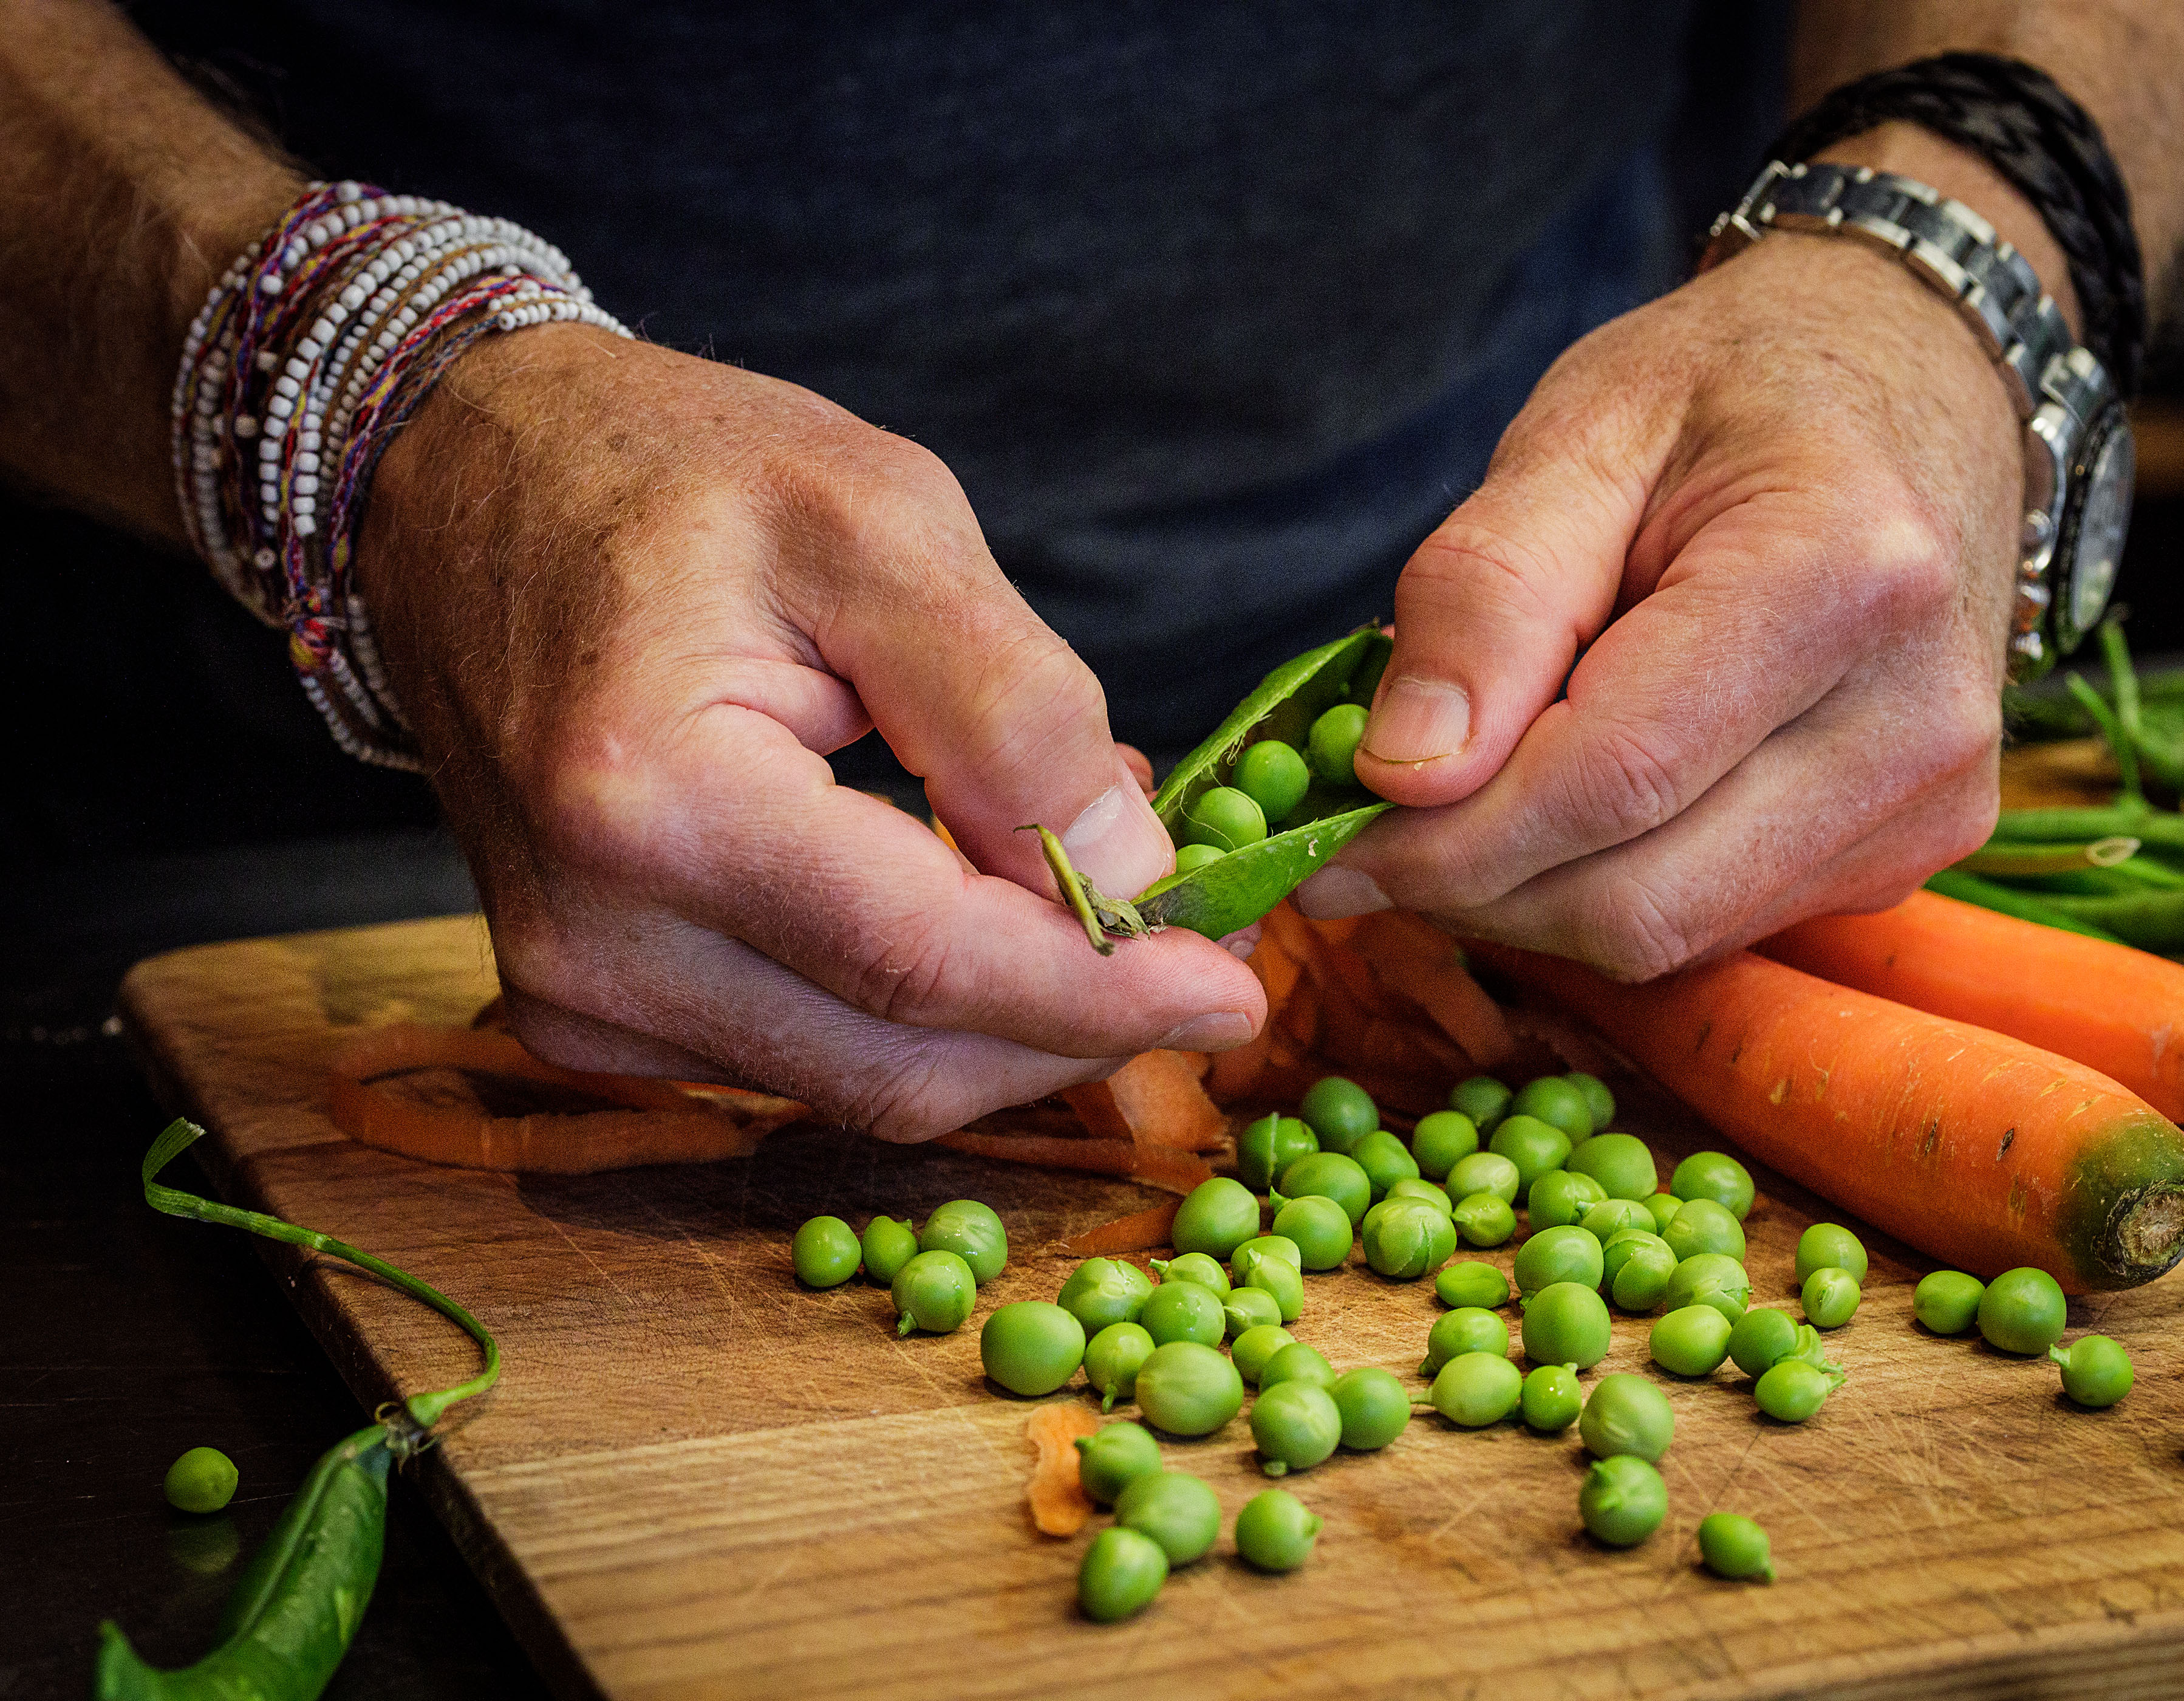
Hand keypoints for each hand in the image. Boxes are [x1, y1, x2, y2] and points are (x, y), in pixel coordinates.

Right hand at [356, 327, 1262, 1136]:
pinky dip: (919, 1013)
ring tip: (1083, 892)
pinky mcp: (590, 1015)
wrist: (471, 486)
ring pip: (865, 1083)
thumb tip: (1129, 876)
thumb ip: (1011, 706)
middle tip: (1193, 947)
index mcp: (651, 801)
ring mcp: (578, 996)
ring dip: (1006, 1019)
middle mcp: (594, 941)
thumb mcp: (877, 520)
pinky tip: (972, 910)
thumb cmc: (673, 474)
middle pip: (904, 1062)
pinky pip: (805, 1059)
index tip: (1233, 987)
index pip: (926, 964)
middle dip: (1074, 1025)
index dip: (1100, 992)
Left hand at [1304, 229, 2017, 977]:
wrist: (1914, 385)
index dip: (1441, 840)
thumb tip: (1403, 772)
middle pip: (1635, 898)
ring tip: (1465, 796)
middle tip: (1363, 834)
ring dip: (1526, 897)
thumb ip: (1484, 595)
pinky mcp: (1909, 854)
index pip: (1608, 779)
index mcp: (1845, 577)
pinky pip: (1708, 927)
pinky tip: (1565, 801)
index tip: (1319, 840)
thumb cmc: (1733, 394)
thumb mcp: (1582, 433)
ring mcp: (1926, 804)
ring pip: (1664, 938)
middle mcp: (1913, 718)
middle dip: (1468, 886)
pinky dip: (1601, 888)